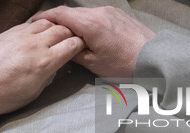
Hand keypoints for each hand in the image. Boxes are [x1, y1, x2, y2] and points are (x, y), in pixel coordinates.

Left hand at [0, 20, 84, 114]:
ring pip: (46, 23)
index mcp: (45, 63)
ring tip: (54, 36)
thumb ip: (49, 75)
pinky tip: (36, 35)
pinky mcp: (9, 32)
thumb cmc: (5, 96)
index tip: (80, 47)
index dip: (79, 45)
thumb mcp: (35, 92)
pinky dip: (38, 27)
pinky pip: (29, 24)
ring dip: (54, 28)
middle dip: (69, 35)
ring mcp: (21, 36)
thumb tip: (55, 66)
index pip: (71, 45)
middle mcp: (35, 45)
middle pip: (62, 30)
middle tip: (69, 41)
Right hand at [32, 6, 154, 77]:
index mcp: (90, 24)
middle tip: (51, 34)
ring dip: (75, 23)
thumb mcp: (94, 64)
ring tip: (70, 38)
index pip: (60, 14)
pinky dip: (88, 23)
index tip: (35, 22)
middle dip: (59, 22)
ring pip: (85, 14)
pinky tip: (89, 35)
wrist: (154, 59)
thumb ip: (74, 52)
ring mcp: (111, 11)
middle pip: (72, 12)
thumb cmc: (125, 65)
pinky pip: (97, 15)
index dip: (45, 17)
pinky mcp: (119, 15)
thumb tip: (64, 47)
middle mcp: (100, 12)